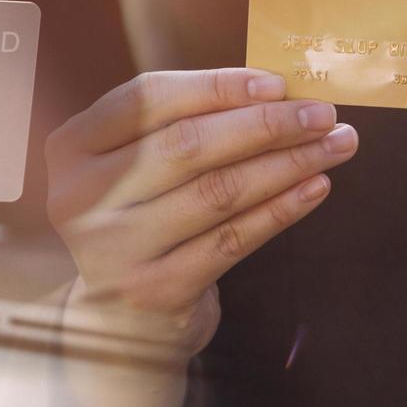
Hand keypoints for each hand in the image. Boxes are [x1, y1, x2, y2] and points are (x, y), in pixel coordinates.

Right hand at [46, 69, 359, 358]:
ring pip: (217, 191)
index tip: (277, 83)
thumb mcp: (133, 168)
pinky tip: (315, 187)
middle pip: (186, 144)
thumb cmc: (139, 221)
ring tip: (335, 146)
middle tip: (323, 114)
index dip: (217, 86)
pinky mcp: (157, 288)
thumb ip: (180, 125)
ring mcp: (116, 247)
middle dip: (265, 124)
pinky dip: (281, 209)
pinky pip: (233, 239)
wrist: (118, 323)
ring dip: (286, 163)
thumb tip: (276, 92)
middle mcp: (81, 196)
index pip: (147, 99)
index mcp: (71, 147)